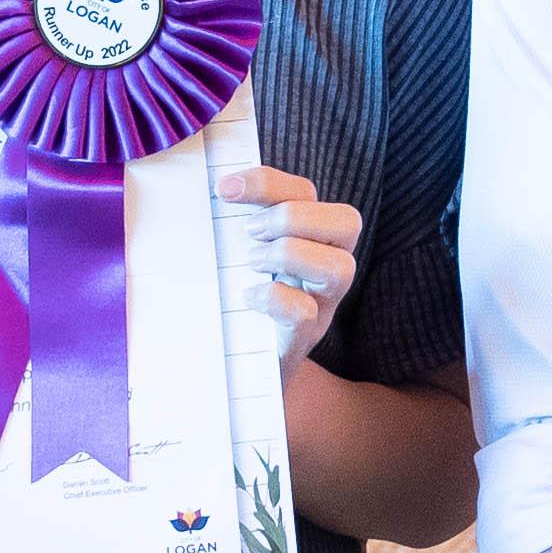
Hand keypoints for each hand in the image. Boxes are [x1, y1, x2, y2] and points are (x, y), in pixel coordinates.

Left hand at [220, 165, 362, 364]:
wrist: (240, 370)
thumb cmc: (238, 304)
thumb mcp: (236, 256)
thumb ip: (229, 225)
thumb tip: (204, 190)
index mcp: (309, 238)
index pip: (308, 193)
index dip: (269, 183)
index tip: (224, 189)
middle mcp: (326, 267)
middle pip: (347, 222)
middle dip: (291, 217)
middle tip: (250, 233)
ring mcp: (321, 305)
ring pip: (340, 267)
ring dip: (289, 255)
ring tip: (252, 263)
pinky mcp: (302, 339)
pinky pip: (305, 312)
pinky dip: (274, 298)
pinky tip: (248, 298)